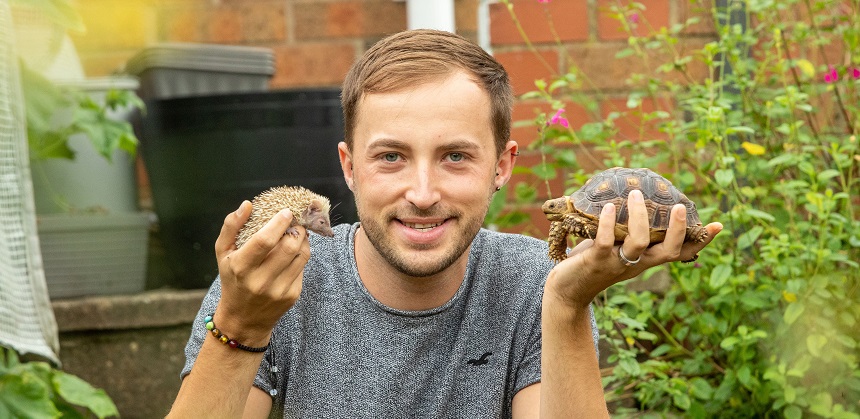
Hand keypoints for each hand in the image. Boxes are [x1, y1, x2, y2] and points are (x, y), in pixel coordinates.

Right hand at [212, 200, 310, 343]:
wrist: (243, 319)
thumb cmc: (232, 279)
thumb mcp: (223, 253)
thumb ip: (231, 226)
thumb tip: (248, 204)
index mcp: (241, 267)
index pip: (265, 241)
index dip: (279, 223)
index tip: (287, 211)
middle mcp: (260, 281)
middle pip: (289, 246)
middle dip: (296, 228)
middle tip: (295, 221)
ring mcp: (279, 290)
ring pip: (301, 255)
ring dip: (303, 239)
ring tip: (296, 232)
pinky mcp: (292, 295)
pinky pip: (303, 267)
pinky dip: (301, 254)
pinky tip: (294, 251)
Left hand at [546, 189, 722, 309]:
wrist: (566, 291)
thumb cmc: (593, 263)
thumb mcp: (618, 247)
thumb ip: (630, 231)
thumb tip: (638, 201)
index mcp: (647, 260)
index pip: (680, 253)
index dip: (700, 242)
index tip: (718, 226)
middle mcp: (637, 264)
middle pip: (667, 251)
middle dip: (678, 230)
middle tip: (680, 207)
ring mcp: (617, 263)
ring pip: (638, 243)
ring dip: (639, 217)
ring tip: (636, 195)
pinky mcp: (595, 262)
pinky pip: (605, 242)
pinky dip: (608, 223)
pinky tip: (609, 207)